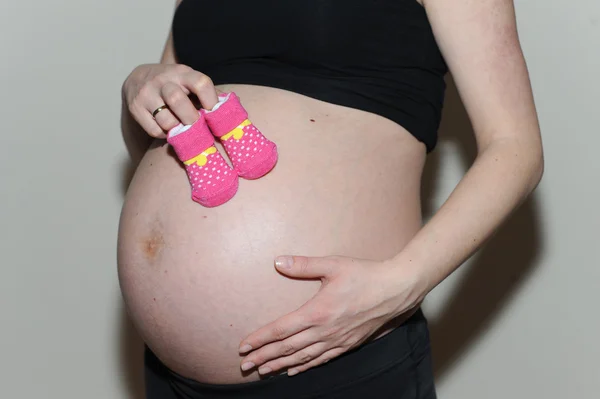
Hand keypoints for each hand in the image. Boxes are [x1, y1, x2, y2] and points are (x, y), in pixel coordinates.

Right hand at [122, 63, 218, 137]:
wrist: (137, 78)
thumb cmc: (173, 84)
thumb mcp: (187, 80)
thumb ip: (205, 93)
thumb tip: (228, 112)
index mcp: (181, 73)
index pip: (200, 82)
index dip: (210, 100)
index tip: (214, 112)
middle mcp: (162, 81)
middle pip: (178, 101)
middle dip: (191, 119)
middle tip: (196, 125)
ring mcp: (146, 94)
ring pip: (166, 120)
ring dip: (177, 129)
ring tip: (180, 126)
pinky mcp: (135, 108)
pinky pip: (155, 130)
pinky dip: (164, 133)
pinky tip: (166, 126)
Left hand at [238, 256, 425, 375]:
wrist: (396, 290)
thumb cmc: (364, 275)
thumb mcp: (333, 264)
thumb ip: (303, 265)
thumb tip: (278, 262)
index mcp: (318, 312)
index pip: (281, 329)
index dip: (261, 339)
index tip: (244, 346)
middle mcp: (325, 331)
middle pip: (288, 348)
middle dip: (264, 357)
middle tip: (245, 366)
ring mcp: (337, 340)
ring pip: (303, 358)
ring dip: (280, 365)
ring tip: (263, 371)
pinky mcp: (348, 344)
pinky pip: (321, 359)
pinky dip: (305, 366)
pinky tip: (293, 371)